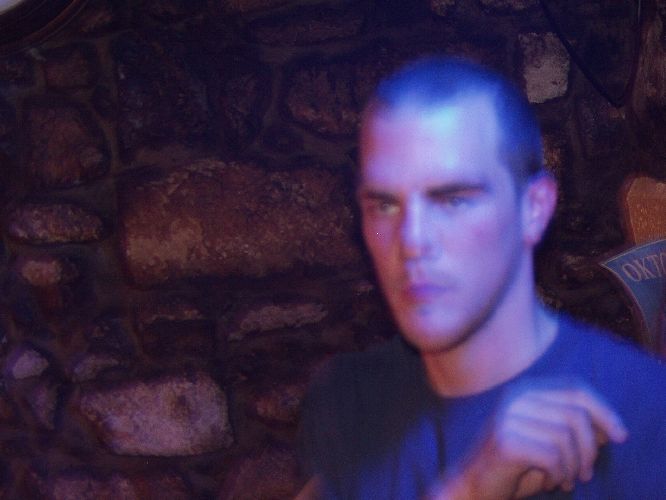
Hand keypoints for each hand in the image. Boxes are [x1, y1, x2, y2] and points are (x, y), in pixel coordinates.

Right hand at [432, 381, 627, 499]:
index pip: (575, 387)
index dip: (604, 410)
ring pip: (566, 437)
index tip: (621, 436)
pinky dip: (558, 475)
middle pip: (575, 413)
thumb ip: (575, 429)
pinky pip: (552, 456)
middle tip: (587, 474)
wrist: (475, 485)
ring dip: (575, 466)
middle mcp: (515, 397)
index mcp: (526, 389)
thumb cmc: (518, 465)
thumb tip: (609, 427)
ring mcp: (508, 417)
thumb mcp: (550, 442)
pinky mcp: (505, 441)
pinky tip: (551, 483)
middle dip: (590, 449)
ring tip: (568, 480)